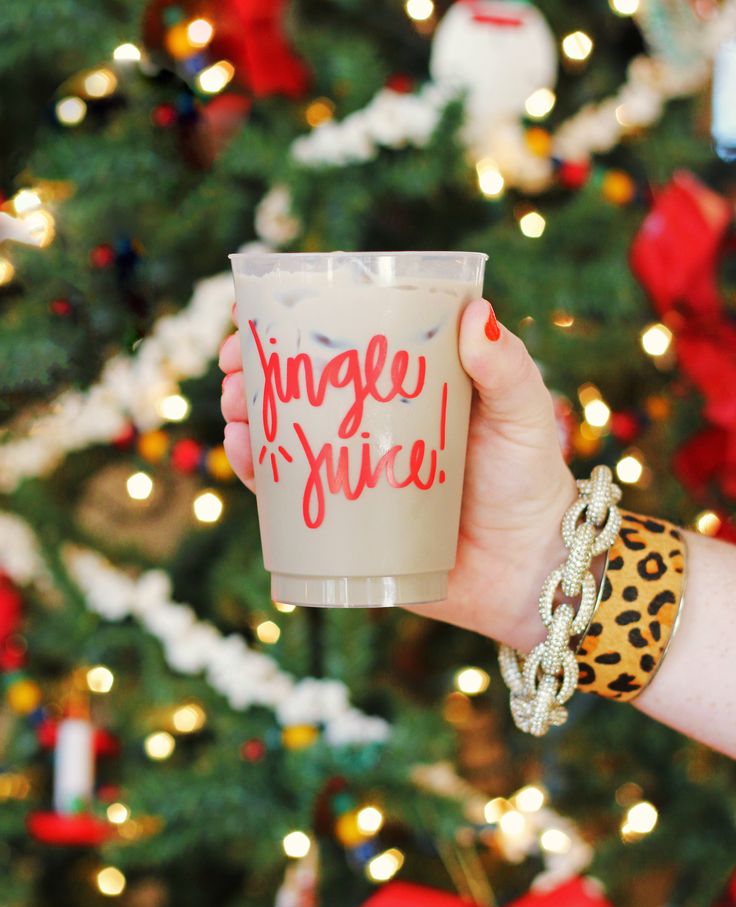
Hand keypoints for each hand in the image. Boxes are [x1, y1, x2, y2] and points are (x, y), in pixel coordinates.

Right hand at [219, 300, 575, 651]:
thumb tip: (475, 313)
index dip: (294, 329)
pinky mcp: (347, 525)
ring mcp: (355, 476)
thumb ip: (505, 368)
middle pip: (301, 390)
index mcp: (406, 389)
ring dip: (246, 417)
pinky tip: (245, 451)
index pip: (342, 348)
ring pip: (286, 439)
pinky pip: (291, 499)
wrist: (531, 570)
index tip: (257, 314)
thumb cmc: (532, 482)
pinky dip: (261, 474)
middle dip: (255, 371)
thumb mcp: (525, 414)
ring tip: (233, 405)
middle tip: (235, 364)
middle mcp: (372, 428)